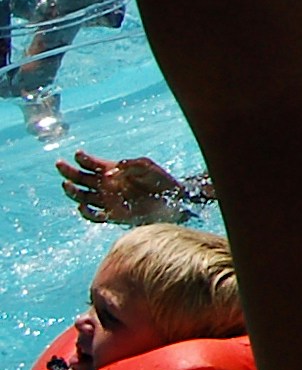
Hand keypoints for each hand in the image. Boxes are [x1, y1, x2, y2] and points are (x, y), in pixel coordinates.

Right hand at [58, 152, 189, 224]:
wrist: (173, 200)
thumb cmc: (160, 180)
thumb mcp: (147, 166)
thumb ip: (131, 165)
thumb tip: (112, 169)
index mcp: (112, 170)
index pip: (91, 164)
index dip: (83, 159)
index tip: (78, 154)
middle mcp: (106, 185)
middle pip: (80, 178)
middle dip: (68, 171)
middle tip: (59, 164)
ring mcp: (107, 200)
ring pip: (82, 196)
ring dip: (72, 191)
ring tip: (66, 184)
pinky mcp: (113, 215)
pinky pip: (94, 216)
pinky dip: (86, 212)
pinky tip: (82, 206)